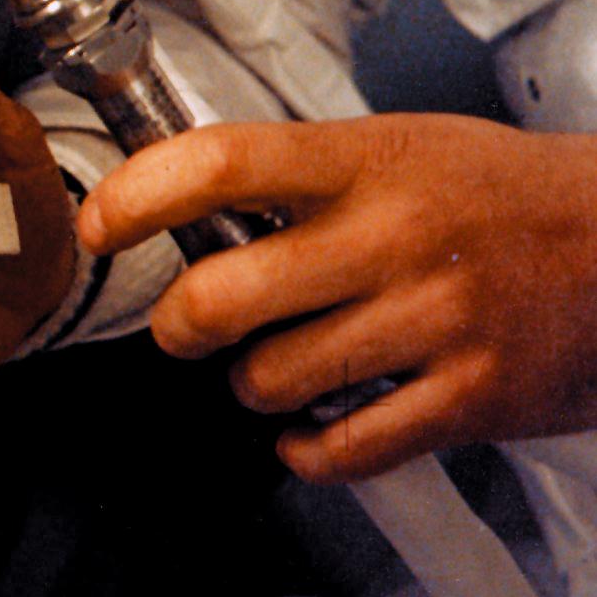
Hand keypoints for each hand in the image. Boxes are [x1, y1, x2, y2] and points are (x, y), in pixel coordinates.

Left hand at [78, 114, 596, 481]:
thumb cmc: (496, 192)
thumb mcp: (395, 147)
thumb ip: (293, 176)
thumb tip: (170, 197)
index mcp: (367, 162)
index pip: (220, 164)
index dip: (137, 197)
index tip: (100, 225)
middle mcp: (397, 238)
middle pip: (224, 296)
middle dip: (180, 324)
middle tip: (189, 324)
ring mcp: (436, 322)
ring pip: (273, 379)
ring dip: (252, 384)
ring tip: (279, 363)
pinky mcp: (472, 399)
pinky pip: (345, 448)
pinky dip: (309, 450)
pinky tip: (315, 426)